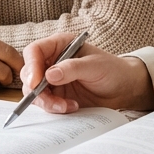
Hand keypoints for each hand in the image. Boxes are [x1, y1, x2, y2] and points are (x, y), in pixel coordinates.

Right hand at [21, 33, 153, 113]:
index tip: (37, 83)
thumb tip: (49, 74)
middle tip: (52, 101)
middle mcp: (52, 61)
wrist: (123, 89)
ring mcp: (52, 79)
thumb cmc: (112, 70)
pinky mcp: (56, 95)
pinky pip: (45, 103)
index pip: (35, 51)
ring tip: (68, 106)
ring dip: (47, 102)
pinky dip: (54, 108)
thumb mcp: (95, 66)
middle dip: (37, 89)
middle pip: (29, 73)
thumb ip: (72, 68)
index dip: (32, 65)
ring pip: (34, 91)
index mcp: (60, 45)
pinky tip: (72, 107)